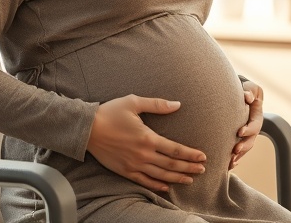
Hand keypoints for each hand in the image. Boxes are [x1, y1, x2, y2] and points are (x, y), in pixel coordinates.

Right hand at [87, 95, 206, 191]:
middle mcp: (143, 154)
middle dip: (188, 168)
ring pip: (160, 175)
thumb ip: (157, 104)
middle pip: (171, 164)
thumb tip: (177, 104)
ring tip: (189, 180)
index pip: (175, 149)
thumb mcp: (134, 102)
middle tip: (202, 170)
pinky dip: (156, 185)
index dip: (190, 154)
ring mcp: (134, 164)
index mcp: (148, 138)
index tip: (202, 157)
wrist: (87, 128)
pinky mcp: (125, 171)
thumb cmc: (110, 112)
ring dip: (177, 178)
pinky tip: (166, 187)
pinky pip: (144, 181)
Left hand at [231, 79, 263, 168]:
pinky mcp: (238, 137)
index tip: (240, 132)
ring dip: (239, 156)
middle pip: (251, 139)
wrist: (236, 91)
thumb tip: (247, 97)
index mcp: (257, 114)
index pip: (255, 124)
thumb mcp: (249, 86)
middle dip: (244, 146)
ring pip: (245, 147)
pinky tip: (228, 165)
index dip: (249, 129)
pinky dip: (234, 158)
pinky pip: (238, 150)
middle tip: (235, 151)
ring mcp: (246, 133)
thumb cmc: (244, 88)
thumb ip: (249, 90)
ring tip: (230, 162)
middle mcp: (252, 126)